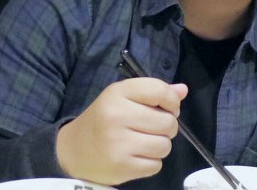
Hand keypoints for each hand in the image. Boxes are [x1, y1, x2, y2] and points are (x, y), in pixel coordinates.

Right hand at [55, 77, 187, 184]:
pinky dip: (151, 162)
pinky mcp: (121, 166)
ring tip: (144, 143)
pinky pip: (156, 165)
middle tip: (153, 129)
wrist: (73, 151)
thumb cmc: (103, 121)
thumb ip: (154, 92)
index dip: (172, 101)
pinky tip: (137, 156)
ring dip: (160, 146)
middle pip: (167, 122)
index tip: (169, 108)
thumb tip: (183, 90)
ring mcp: (118, 142)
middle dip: (167, 127)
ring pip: (164, 145)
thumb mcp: (123, 99)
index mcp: (118, 93)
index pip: (159, 90)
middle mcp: (116, 115)